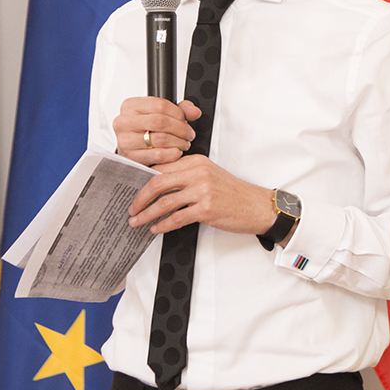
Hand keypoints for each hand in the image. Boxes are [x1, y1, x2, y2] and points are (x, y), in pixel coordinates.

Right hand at [113, 97, 198, 165]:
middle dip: (181, 129)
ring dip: (179, 142)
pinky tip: (175, 152)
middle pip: (161, 121)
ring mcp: (125, 140)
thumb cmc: (143, 130)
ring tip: (184, 143)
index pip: (160, 105)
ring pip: (160, 139)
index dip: (178, 113)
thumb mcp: (159, 114)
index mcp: (130, 106)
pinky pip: (158, 155)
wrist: (130, 147)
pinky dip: (172, 154)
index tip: (186, 120)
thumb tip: (194, 111)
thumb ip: (179, 110)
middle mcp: (124, 122)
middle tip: (189, 134)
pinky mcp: (131, 157)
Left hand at [128, 155, 276, 236]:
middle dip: (140, 198)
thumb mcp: (210, 175)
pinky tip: (156, 228)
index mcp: (197, 161)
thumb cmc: (234, 193)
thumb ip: (187, 176)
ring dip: (147, 214)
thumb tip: (159, 186)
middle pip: (158, 183)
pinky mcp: (207, 209)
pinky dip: (163, 225)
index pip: (162, 167)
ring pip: (165, 202)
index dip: (144, 180)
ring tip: (138, 222)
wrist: (257, 206)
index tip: (135, 191)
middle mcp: (199, 173)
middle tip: (132, 208)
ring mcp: (203, 191)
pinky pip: (177, 218)